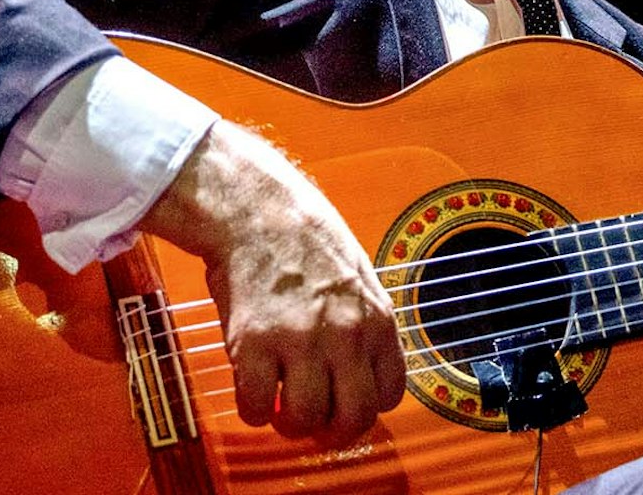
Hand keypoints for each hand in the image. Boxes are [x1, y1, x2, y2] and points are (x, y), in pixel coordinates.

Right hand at [140, 120, 405, 441]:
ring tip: (280, 403)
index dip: (365, 407)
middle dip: (332, 431)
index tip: (345, 405)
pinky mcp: (255, 344)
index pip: (389, 394)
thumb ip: (365, 325)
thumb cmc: (308, 238)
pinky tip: (253, 389)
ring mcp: (300, 341)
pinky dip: (253, 409)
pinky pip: (257, 406)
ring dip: (290, 422)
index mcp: (377, 319)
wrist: (259, 210)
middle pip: (352, 418)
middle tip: (314, 422)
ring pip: (304, 419)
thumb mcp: (360, 278)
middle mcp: (345, 335)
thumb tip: (363, 371)